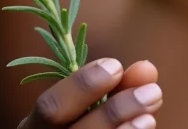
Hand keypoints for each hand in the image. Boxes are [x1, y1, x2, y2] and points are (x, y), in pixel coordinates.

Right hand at [18, 59, 162, 128]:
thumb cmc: (86, 122)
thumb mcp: (92, 105)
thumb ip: (114, 87)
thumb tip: (145, 69)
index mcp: (34, 128)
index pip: (50, 108)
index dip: (82, 86)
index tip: (116, 66)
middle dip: (113, 112)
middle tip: (152, 92)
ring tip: (150, 116)